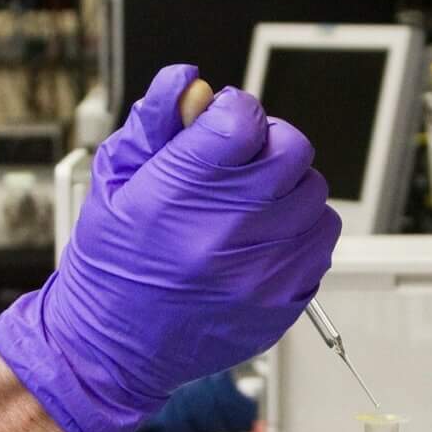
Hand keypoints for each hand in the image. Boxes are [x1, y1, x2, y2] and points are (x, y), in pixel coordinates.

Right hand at [0, 64, 340, 431]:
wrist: (111, 350)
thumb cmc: (110, 266)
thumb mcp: (114, 181)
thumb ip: (155, 122)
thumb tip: (189, 81)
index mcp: (178, 196)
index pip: (243, 118)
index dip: (233, 110)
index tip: (221, 124)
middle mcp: (224, 234)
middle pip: (291, 149)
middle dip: (267, 143)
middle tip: (240, 162)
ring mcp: (260, 272)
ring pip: (313, 193)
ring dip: (288, 187)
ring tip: (250, 204)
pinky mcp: (282, 302)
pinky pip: (321, 243)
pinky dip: (300, 230)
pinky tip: (264, 237)